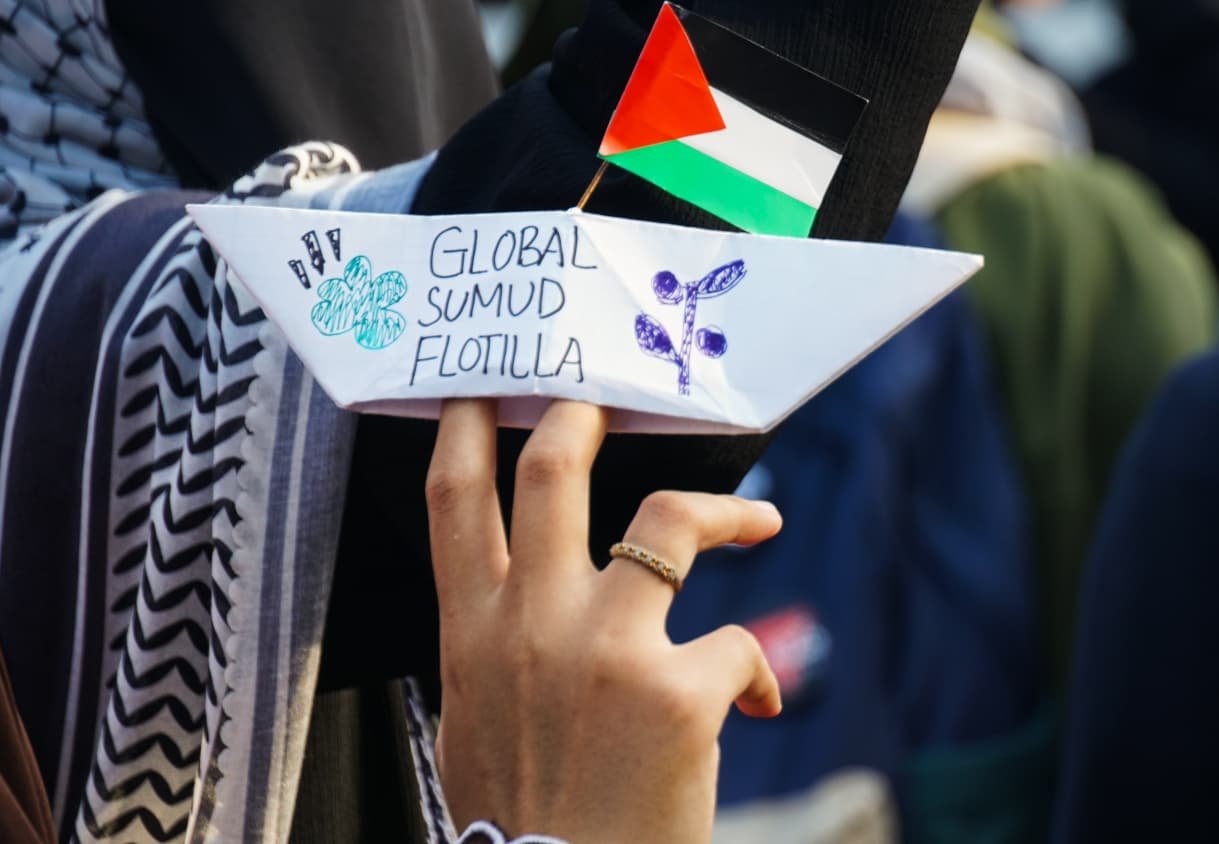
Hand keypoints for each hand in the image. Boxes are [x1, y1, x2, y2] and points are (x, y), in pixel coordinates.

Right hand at [426, 399, 782, 842]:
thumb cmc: (522, 816)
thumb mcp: (477, 720)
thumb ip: (498, 648)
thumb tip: (533, 604)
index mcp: (473, 634)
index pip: (454, 502)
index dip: (466, 429)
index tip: (483, 391)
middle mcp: (531, 625)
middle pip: (553, 471)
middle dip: (583, 414)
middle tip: (611, 399)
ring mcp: (604, 650)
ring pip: (667, 519)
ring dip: (725, 509)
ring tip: (760, 518)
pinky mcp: (677, 691)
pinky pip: (738, 644)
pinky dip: (757, 670)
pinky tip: (759, 701)